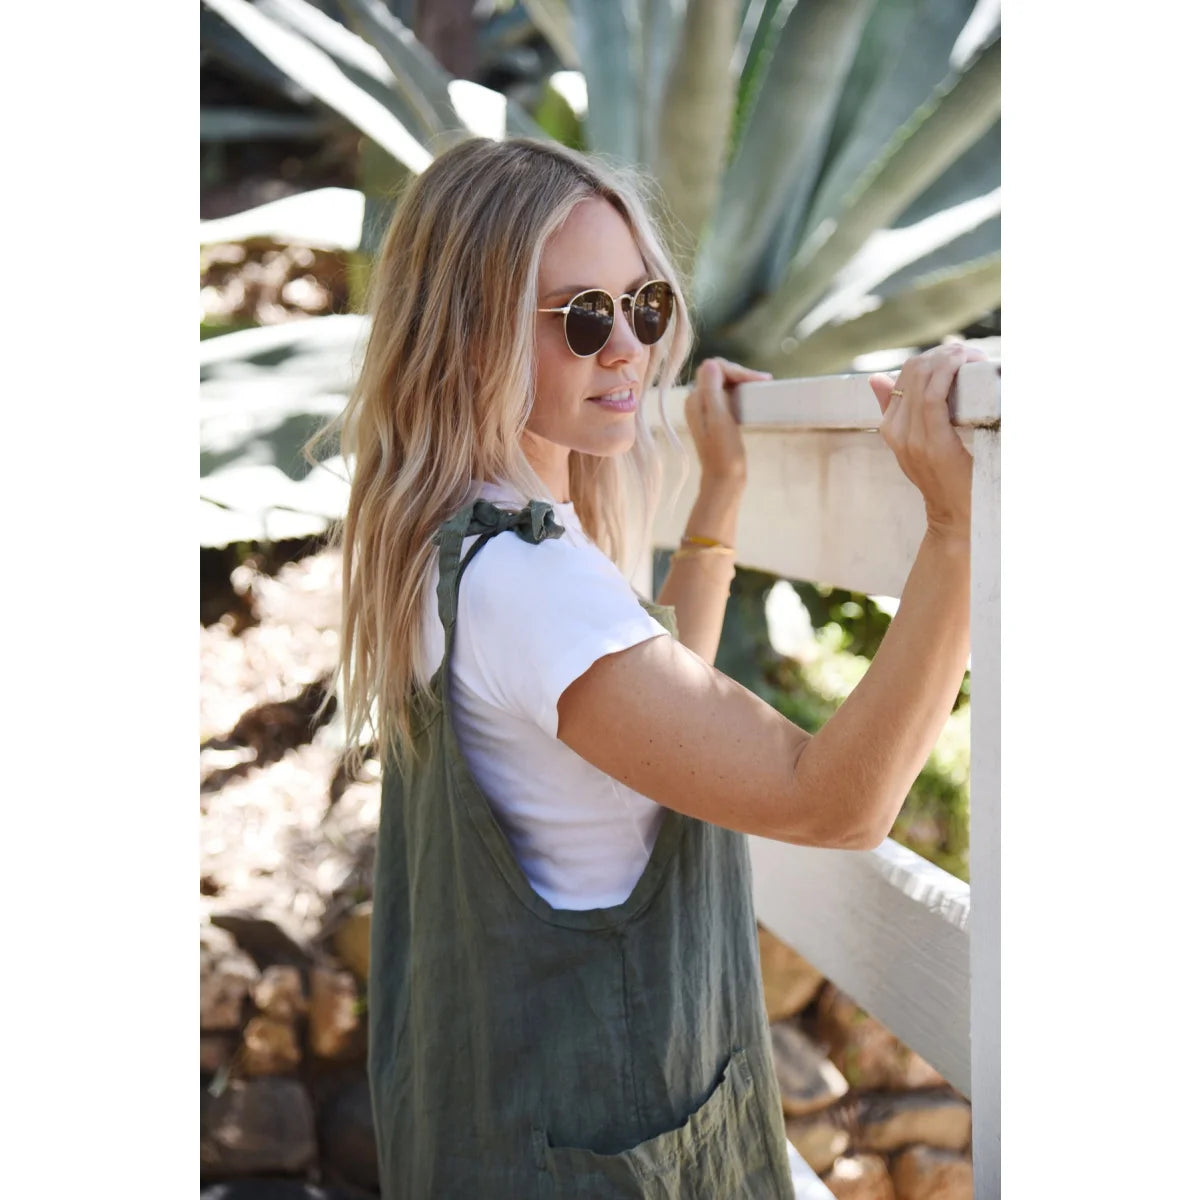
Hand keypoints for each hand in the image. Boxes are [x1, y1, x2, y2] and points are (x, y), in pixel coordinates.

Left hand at [685, 357, 771, 486]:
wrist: (725, 479)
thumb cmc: (724, 452)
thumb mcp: (719, 419)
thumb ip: (712, 390)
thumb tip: (711, 363)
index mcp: (695, 399)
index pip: (715, 368)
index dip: (737, 370)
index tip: (760, 380)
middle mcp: (697, 401)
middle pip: (719, 373)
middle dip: (741, 373)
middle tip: (765, 381)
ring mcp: (706, 410)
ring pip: (724, 383)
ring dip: (743, 381)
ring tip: (762, 385)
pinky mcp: (716, 418)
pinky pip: (727, 395)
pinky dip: (741, 391)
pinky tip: (753, 397)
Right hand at [868, 343, 988, 541]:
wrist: (955, 516)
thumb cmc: (945, 480)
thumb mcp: (916, 444)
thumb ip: (897, 412)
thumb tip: (876, 380)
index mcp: (890, 428)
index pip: (903, 375)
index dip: (931, 357)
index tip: (959, 355)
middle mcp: (896, 431)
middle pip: (913, 372)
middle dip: (944, 354)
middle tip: (971, 353)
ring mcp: (912, 439)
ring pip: (923, 379)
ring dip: (951, 359)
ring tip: (974, 356)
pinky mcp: (933, 444)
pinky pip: (934, 397)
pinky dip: (948, 374)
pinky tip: (963, 363)